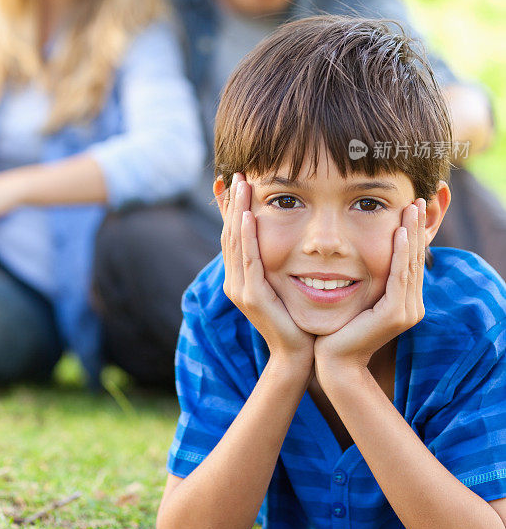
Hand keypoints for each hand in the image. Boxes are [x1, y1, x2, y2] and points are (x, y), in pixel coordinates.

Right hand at [218, 173, 314, 368]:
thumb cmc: (298, 318)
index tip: (232, 181)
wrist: (299, 355)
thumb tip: (291, 237)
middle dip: (232, 202)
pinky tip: (247, 216)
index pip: (233, 234)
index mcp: (242, 277)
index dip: (231, 207)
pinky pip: (247, 260)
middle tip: (236, 173)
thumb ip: (281, 262)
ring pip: (235, 241)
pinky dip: (246, 236)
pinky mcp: (252, 297)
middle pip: (229, 232)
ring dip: (237, 210)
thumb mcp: (286, 283)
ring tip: (241, 184)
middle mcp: (235, 281)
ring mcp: (240, 289)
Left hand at [314, 199, 425, 378]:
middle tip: (417, 199)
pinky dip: (400, 253)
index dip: (412, 233)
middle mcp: (411, 306)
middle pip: (416, 258)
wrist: (334, 362)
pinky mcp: (396, 314)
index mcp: (403, 302)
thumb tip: (355, 257)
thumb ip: (364, 281)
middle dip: (416, 227)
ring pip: (411, 263)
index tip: (409, 207)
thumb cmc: (337, 330)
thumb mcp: (355, 299)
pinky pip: (400, 276)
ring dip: (411, 233)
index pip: (410, 261)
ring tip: (411, 208)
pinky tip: (399, 233)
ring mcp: (407, 311)